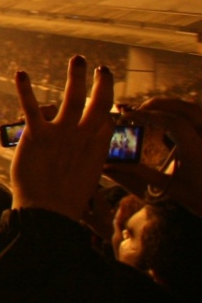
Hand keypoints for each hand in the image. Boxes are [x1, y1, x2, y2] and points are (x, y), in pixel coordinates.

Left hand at [11, 57, 114, 219]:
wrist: (48, 212)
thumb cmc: (64, 196)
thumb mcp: (85, 172)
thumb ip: (87, 153)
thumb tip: (91, 141)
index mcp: (97, 146)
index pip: (106, 117)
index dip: (108, 102)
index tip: (106, 88)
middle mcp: (83, 136)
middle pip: (98, 103)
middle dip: (101, 84)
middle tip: (101, 68)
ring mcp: (62, 134)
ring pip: (72, 98)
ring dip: (76, 77)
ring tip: (78, 58)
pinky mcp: (38, 135)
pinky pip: (32, 108)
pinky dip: (25, 90)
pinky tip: (21, 74)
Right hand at [107, 96, 201, 215]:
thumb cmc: (195, 196)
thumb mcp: (167, 187)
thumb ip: (140, 173)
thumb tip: (109, 167)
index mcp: (196, 150)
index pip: (173, 122)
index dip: (148, 114)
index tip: (127, 115)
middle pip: (185, 108)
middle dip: (159, 105)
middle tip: (137, 110)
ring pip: (194, 109)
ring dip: (170, 107)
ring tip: (149, 113)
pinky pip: (197, 117)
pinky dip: (180, 114)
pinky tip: (166, 123)